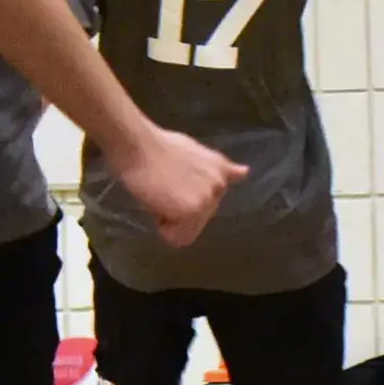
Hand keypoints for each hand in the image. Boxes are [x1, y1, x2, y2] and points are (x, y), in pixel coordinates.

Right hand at [108, 124, 245, 244]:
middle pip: (200, 218)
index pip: (208, 203)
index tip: (173, 181)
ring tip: (159, 193)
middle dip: (180, 209)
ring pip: (188, 230)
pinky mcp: (192, 211)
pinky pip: (179, 238)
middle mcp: (220, 187)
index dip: (186, 197)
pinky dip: (165, 229)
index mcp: (223, 171)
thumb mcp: (197, 152)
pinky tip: (156, 206)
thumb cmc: (157, 146)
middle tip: (163, 187)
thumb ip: (219, 168)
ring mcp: (207, 200)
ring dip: (171, 218)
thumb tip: (245, 172)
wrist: (137, 146)